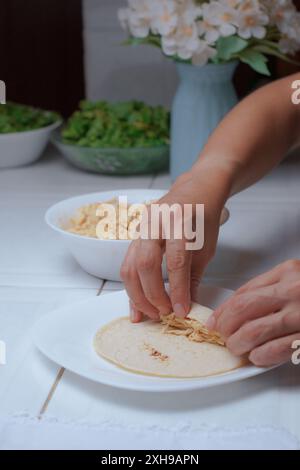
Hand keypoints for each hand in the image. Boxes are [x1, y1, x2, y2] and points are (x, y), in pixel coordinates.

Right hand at [121, 165, 230, 322]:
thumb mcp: (206, 248)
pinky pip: (127, 263)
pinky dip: (131, 286)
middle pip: (146, 264)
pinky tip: (136, 305)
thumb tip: (186, 307)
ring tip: (150, 314)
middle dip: (152, 295)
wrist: (197, 190)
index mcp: (179, 223)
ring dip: (137, 295)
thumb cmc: (204, 218)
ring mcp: (141, 227)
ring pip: (129, 266)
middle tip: (163, 314)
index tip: (181, 311)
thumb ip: (193, 278)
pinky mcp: (134, 234)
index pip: (176, 262)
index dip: (178, 290)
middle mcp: (156, 223)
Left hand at [207, 260, 299, 365]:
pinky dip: (260, 355)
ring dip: (238, 343)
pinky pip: (274, 350)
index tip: (215, 320)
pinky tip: (257, 356)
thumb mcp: (296, 279)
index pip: (244, 292)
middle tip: (222, 335)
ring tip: (236, 348)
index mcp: (287, 272)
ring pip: (253, 331)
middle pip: (242, 309)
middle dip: (225, 326)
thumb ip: (270, 288)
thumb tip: (236, 308)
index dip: (223, 309)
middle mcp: (292, 291)